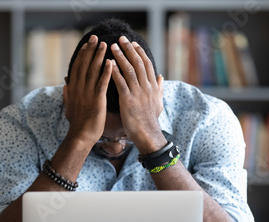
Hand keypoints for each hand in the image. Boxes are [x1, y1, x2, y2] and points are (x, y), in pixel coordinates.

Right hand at [63, 35, 112, 145]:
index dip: (82, 54)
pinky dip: (106, 71)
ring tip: (104, 44)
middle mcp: (79, 88)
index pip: (77, 67)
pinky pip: (102, 83)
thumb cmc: (77, 124)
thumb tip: (65, 84)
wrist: (80, 136)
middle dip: (90, 50)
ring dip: (98, 56)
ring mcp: (87, 93)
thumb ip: (67, 94)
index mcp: (73, 89)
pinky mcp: (97, 100)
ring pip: (93, 70)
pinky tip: (111, 62)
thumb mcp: (68, 107)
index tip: (87, 44)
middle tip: (96, 37)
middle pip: (84, 65)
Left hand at [110, 36, 165, 153]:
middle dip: (129, 49)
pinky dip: (114, 72)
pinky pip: (121, 82)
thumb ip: (159, 88)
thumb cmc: (150, 120)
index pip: (146, 64)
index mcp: (152, 86)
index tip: (133, 43)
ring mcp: (138, 93)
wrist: (148, 134)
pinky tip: (108, 63)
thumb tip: (160, 76)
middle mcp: (146, 87)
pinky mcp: (128, 100)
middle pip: (138, 63)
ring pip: (129, 70)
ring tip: (112, 46)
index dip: (139, 52)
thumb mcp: (158, 102)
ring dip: (120, 56)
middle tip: (121, 38)